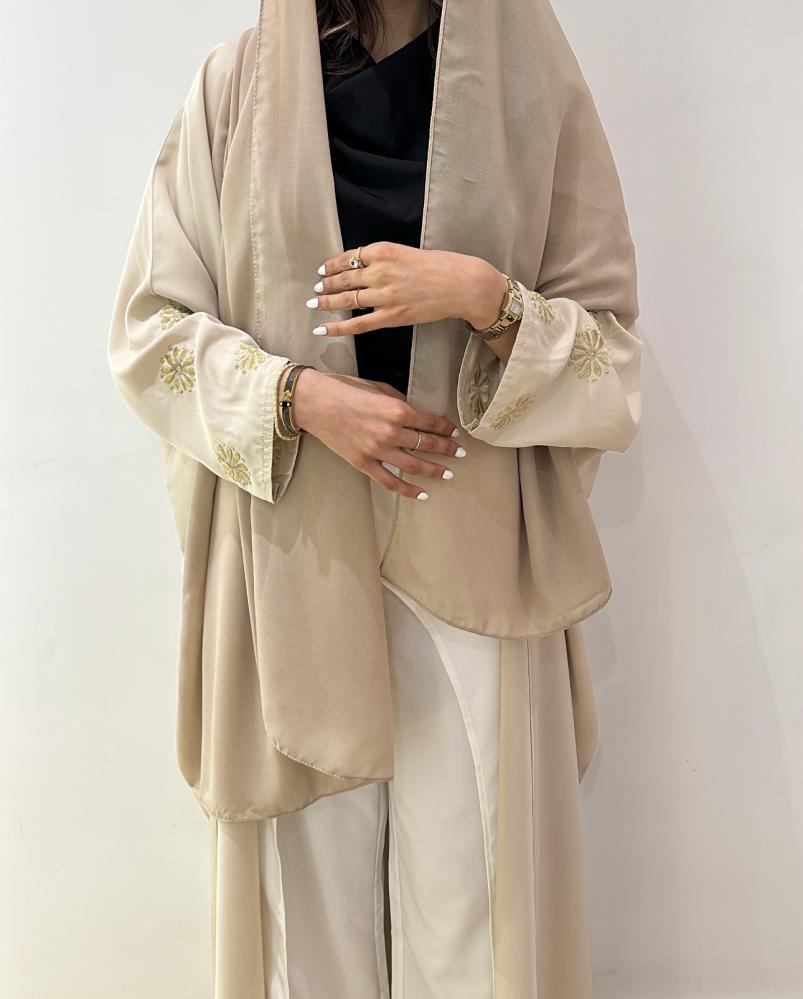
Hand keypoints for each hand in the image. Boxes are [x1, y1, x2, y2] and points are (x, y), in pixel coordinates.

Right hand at [288, 367, 464, 499]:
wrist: (314, 403)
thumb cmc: (344, 390)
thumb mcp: (378, 388)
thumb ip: (399, 402)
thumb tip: (415, 414)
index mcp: (397, 410)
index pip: (430, 422)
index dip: (446, 428)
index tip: (455, 432)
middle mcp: (391, 432)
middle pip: (428, 444)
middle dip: (447, 449)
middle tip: (460, 453)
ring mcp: (377, 451)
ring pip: (414, 466)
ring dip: (435, 470)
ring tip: (448, 473)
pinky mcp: (364, 463)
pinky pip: (390, 481)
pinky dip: (408, 490)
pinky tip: (422, 494)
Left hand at [305, 241, 508, 337]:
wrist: (461, 284)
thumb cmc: (440, 266)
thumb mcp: (407, 252)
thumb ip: (384, 259)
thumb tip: (363, 269)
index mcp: (383, 250)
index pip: (348, 258)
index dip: (332, 265)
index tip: (322, 270)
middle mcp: (379, 271)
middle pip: (343, 279)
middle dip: (325, 284)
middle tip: (315, 289)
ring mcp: (384, 295)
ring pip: (346, 300)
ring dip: (326, 302)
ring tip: (314, 304)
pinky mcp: (391, 316)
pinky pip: (358, 324)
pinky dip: (337, 327)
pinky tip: (322, 329)